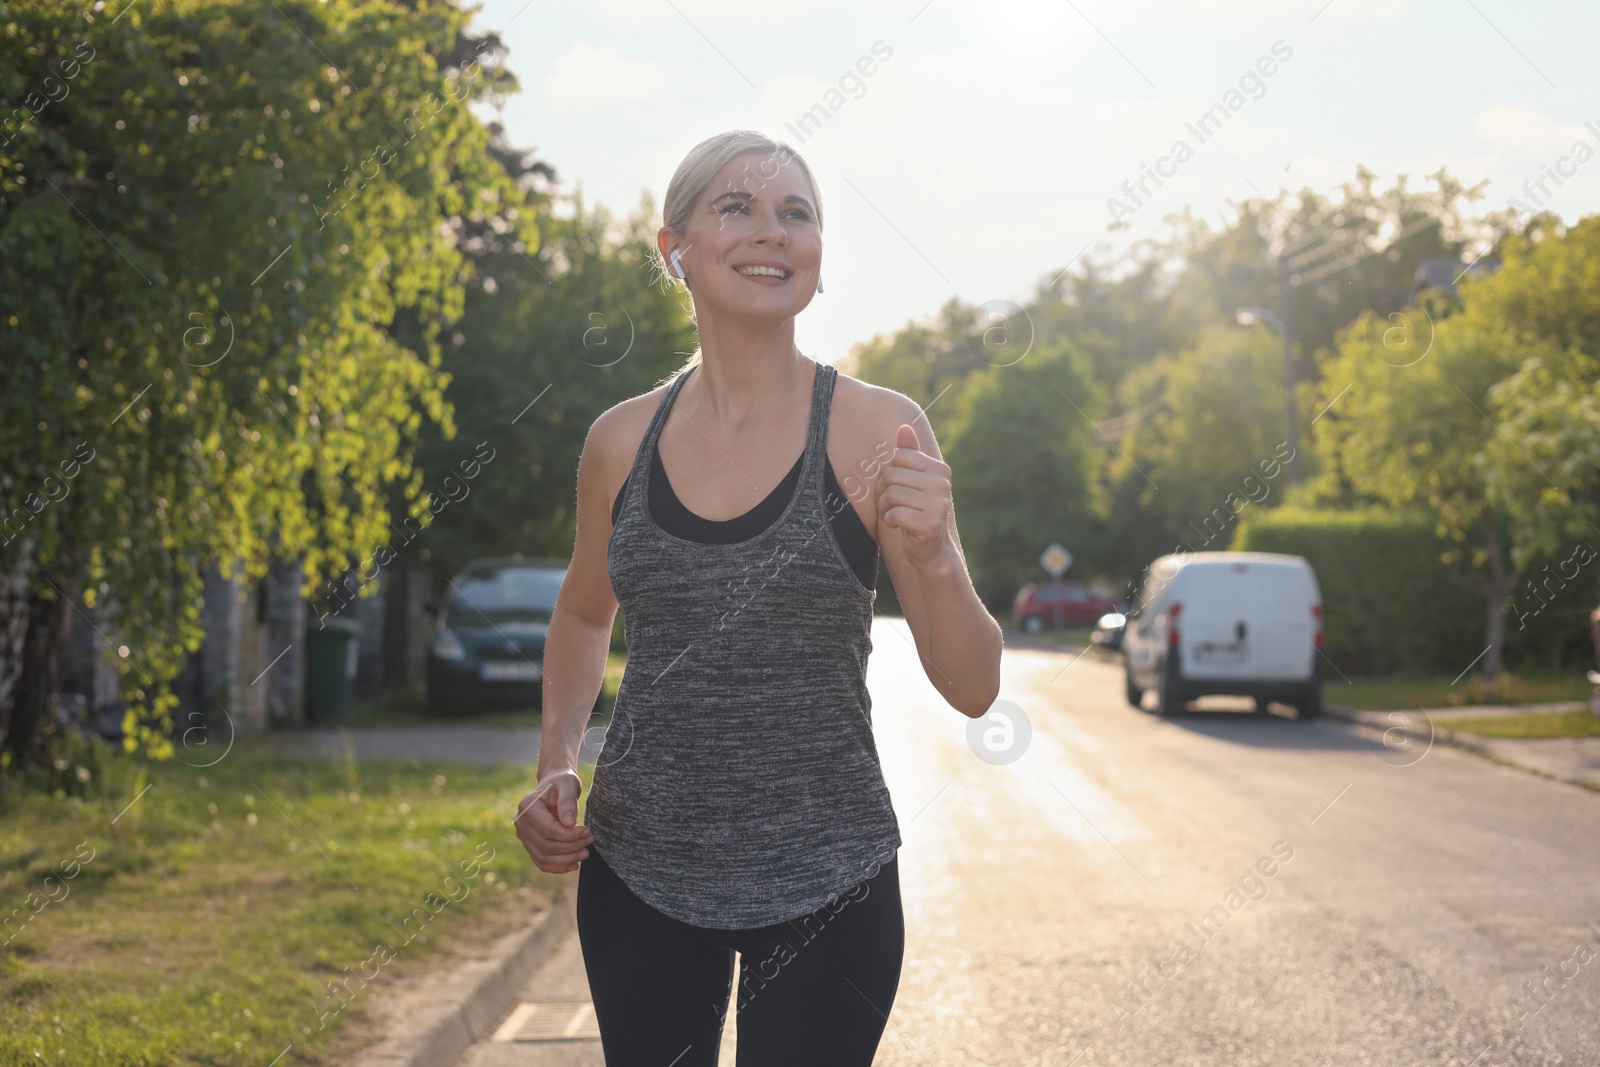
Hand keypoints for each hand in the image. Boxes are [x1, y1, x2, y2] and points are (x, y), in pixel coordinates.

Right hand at [513, 770, 594, 873]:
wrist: (554, 784)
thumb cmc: (562, 782)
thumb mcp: (568, 784)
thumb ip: (568, 802)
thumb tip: (569, 824)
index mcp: (528, 807)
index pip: (549, 830)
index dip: (570, 835)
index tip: (588, 831)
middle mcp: (521, 823)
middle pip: (547, 846)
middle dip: (571, 847)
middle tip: (590, 840)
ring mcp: (523, 835)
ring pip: (544, 857)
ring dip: (566, 859)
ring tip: (585, 852)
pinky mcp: (529, 844)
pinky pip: (541, 861)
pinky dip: (557, 867)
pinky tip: (574, 864)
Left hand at [876, 423, 954, 571]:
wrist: (931, 549)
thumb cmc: (917, 511)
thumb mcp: (913, 481)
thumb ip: (909, 455)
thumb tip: (904, 427)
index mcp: (940, 469)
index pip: (898, 457)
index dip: (888, 473)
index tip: (893, 488)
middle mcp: (943, 484)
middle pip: (891, 475)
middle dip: (883, 492)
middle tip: (891, 505)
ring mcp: (939, 504)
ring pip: (891, 494)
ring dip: (884, 507)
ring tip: (894, 515)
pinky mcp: (930, 523)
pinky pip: (895, 513)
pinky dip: (889, 520)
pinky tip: (898, 525)